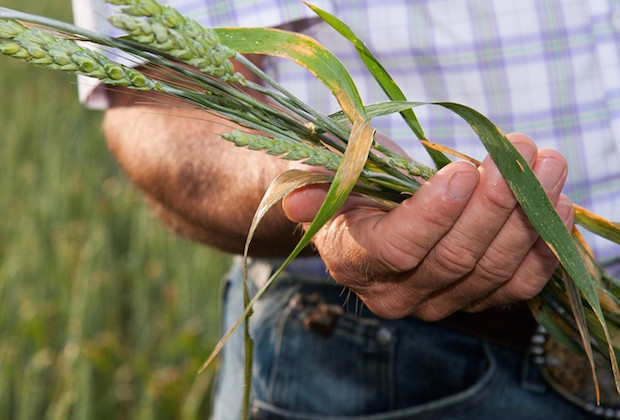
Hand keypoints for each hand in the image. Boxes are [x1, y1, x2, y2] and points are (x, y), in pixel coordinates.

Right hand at [282, 133, 573, 319]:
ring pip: (493, 270)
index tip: (464, 170)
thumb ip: (315, 184)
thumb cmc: (352, 184)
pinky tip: (559, 205)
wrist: (373, 213)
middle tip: (517, 154)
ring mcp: (442, 301)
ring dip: (527, 215)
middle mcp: (398, 295)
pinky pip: (519, 284)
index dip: (432, 213)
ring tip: (547, 164)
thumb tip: (293, 199)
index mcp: (356, 263)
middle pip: (454, 259)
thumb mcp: (329, 175)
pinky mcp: (478, 297)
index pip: (397, 249)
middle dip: (492, 204)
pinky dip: (544, 246)